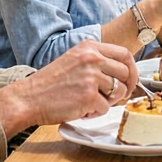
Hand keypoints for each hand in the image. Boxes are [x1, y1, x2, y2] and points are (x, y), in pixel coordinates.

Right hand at [0, 41, 137, 134]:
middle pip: (125, 73)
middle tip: (113, 98)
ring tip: (89, 103)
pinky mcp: (89, 96)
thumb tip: (124, 73)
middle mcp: (92, 59)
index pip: (124, 54)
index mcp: (89, 48)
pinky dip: (95, 113)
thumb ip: (97, 61)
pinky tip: (80, 110)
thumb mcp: (74, 60)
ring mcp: (91, 77)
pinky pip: (105, 108)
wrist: (29, 98)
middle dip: (124, 89)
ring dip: (107, 102)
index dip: (132, 69)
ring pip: (118, 92)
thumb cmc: (50, 83)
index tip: (130, 79)